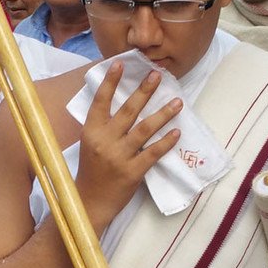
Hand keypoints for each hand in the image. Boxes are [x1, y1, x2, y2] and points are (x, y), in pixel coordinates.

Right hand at [77, 61, 182, 225]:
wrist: (90, 203)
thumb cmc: (91, 170)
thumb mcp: (89, 144)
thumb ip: (103, 125)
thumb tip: (126, 102)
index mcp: (91, 131)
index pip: (100, 101)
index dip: (110, 82)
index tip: (120, 64)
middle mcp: (104, 141)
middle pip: (127, 110)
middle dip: (144, 91)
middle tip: (157, 74)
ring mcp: (119, 157)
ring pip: (144, 129)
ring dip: (163, 114)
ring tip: (178, 101)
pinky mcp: (132, 172)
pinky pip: (153, 153)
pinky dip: (166, 142)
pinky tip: (177, 132)